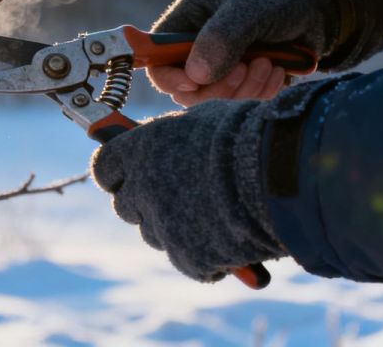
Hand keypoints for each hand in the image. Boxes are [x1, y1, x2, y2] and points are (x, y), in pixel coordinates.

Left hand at [91, 100, 286, 281]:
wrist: (278, 173)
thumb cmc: (246, 136)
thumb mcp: (202, 121)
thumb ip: (175, 137)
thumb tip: (171, 141)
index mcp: (139, 150)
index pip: (105, 167)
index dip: (118, 171)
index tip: (128, 173)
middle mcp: (142, 189)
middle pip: (125, 205)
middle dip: (144, 201)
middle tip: (175, 194)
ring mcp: (163, 227)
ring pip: (155, 234)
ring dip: (174, 227)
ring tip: (211, 212)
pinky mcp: (187, 258)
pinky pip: (189, 261)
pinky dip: (206, 255)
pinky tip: (230, 238)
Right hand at [148, 0, 336, 106]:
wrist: (316, 5)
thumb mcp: (248, 9)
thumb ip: (221, 37)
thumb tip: (196, 76)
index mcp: (185, 23)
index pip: (157, 60)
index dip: (169, 78)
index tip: (194, 82)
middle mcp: (197, 48)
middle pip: (187, 90)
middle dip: (217, 87)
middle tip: (244, 70)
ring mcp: (221, 67)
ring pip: (217, 100)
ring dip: (245, 88)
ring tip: (268, 63)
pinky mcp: (244, 81)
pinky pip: (244, 102)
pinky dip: (262, 92)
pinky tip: (278, 70)